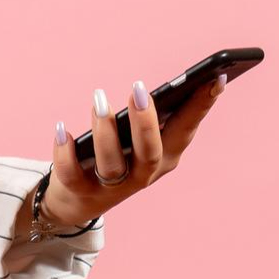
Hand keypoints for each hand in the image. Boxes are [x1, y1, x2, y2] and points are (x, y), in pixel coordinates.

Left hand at [41, 73, 231, 225]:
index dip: (201, 106)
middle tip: (139, 89)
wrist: (77, 201)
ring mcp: (112, 187)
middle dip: (146, 122)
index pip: (186, 130)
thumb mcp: (137, 139)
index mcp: (164, 158)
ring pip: (112, 164)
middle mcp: (142, 175)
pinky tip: (63, 129)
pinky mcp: (80, 192)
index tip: (216, 76)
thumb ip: (151, 116)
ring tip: (99, 100)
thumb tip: (161, 85)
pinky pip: (72, 174)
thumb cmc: (115, 156)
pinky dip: (66, 153)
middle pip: (150, 152)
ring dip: (106, 132)